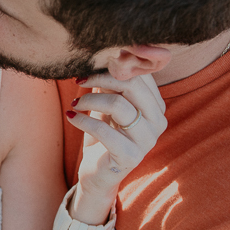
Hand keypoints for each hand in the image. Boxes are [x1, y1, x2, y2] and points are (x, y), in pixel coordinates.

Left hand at [66, 73, 166, 195]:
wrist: (98, 174)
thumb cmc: (103, 135)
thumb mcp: (106, 105)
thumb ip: (109, 83)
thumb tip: (103, 56)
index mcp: (156, 106)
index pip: (140, 74)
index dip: (113, 66)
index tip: (89, 67)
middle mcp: (158, 122)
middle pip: (132, 85)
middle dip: (100, 77)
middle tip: (79, 80)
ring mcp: (147, 141)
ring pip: (118, 105)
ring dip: (89, 99)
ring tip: (74, 103)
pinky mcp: (130, 157)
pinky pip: (103, 130)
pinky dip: (82, 120)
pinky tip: (71, 116)